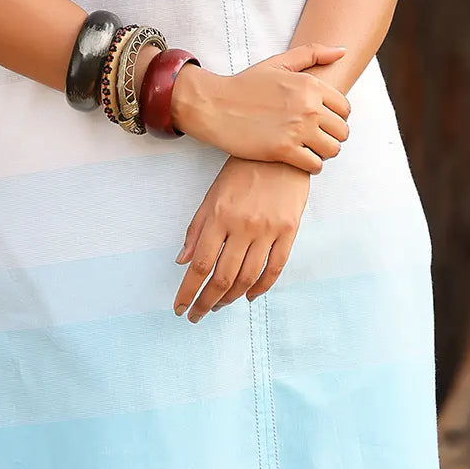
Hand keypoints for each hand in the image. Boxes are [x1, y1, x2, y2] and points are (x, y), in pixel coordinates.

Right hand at [170, 43, 351, 171]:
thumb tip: (343, 51)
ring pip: (333, 150)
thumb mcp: (278, 62)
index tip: (320, 120)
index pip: (345, 109)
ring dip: (323, 152)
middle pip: (342, 131)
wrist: (214, 106)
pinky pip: (315, 165)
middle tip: (313, 136)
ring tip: (308, 148)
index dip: (335, 116)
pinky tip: (298, 158)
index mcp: (310, 85)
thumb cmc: (245, 85)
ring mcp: (297, 129)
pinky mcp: (284, 150)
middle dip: (330, 135)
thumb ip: (313, 54)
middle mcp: (308, 107)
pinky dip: (310, 165)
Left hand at [172, 156, 310, 320]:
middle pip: (223, 277)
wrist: (279, 153)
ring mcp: (268, 230)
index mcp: (219, 216)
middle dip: (207, 302)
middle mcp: (243, 226)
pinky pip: (274, 268)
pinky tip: (249, 296)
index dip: (188, 291)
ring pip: (248, 277)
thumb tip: (182, 262)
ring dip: (231, 298)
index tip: (180, 308)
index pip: (200, 264)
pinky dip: (261, 288)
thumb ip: (196, 229)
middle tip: (198, 315)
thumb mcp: (212, 196)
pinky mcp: (289, 231)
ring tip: (219, 306)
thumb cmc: (240, 173)